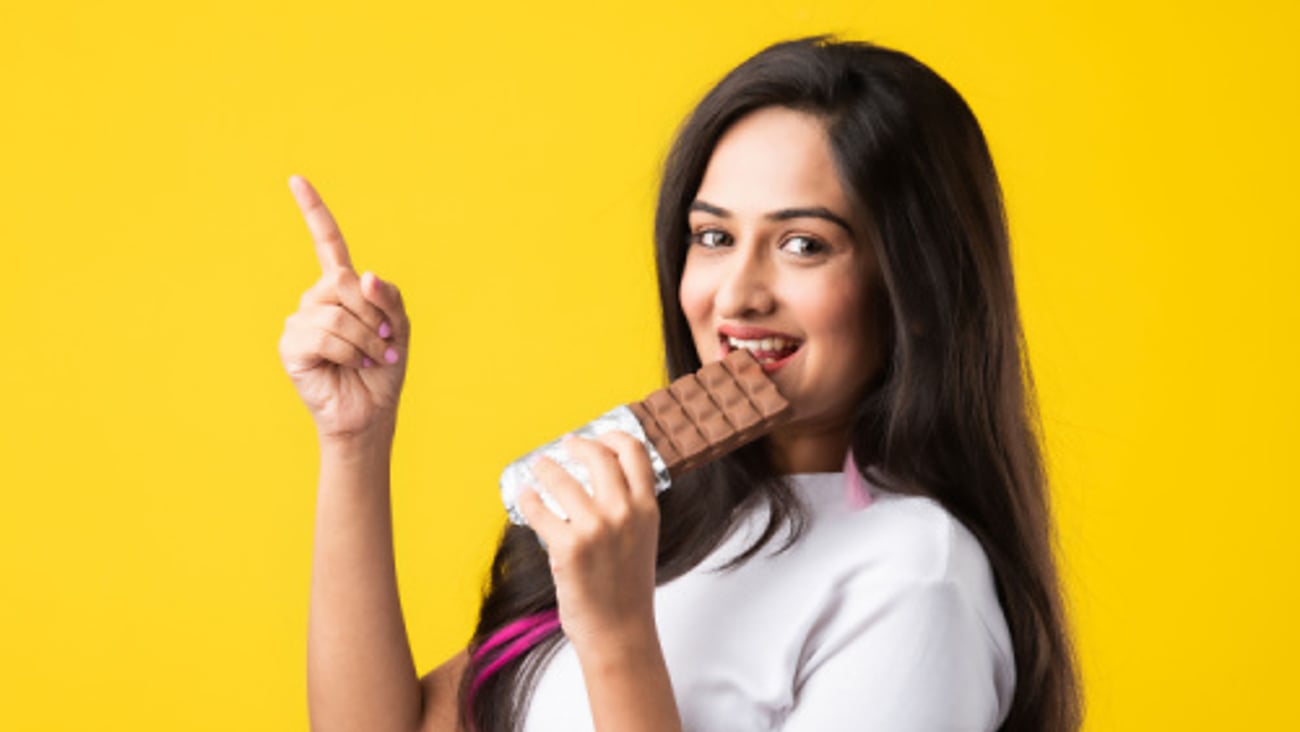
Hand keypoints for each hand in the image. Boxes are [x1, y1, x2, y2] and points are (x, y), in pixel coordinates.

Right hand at [278, 175, 409, 440]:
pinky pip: (324, 335)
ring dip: (366, 339)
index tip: (296, 179)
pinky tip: (350, 365)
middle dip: (374, 314)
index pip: (326, 243)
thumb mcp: (400, 328)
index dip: (313, 211)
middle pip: (345, 283)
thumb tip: (366, 276)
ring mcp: (300, 321)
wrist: (371, 412)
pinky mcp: (291, 346)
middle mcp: (316, 299)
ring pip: (338, 312)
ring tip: (369, 358)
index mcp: (342, 288)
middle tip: (384, 342)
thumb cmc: (384, 368)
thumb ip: (389, 298)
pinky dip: (348, 352)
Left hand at [519, 432, 661, 653]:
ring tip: (539, 468)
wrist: (620, 630)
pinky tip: (525, 497)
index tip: (599, 436)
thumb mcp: (642, 539)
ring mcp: (595, 528)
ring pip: (562, 479)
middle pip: (598, 456)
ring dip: (545, 469)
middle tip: (565, 445)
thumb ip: (629, 509)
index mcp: (646, 509)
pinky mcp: (567, 546)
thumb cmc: (627, 588)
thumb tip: (601, 480)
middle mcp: (624, 513)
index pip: (634, 452)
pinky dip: (528, 500)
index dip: (613, 436)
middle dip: (577, 445)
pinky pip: (539, 510)